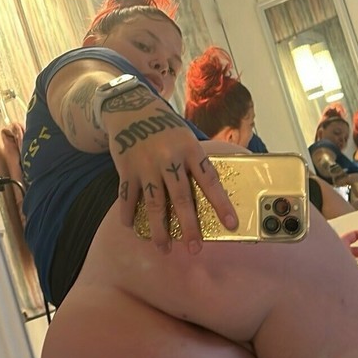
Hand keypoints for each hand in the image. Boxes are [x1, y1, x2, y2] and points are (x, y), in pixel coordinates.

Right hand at [103, 93, 237, 253]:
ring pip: (154, 203)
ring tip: (163, 248)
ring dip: (159, 229)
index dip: (221, 204)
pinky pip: (127, 196)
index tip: (231, 225)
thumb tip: (208, 195)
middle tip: (194, 249)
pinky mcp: (126, 168)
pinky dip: (128, 213)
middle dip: (189, 227)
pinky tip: (132, 228)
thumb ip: (194, 163)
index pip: (209, 181)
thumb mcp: (186, 138)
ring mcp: (146, 165)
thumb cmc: (165, 127)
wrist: (131, 107)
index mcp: (190, 150)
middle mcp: (168, 158)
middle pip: (181, 198)